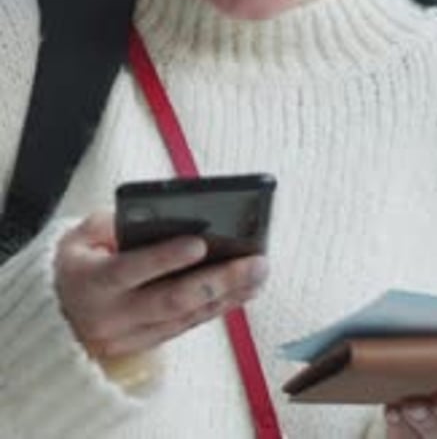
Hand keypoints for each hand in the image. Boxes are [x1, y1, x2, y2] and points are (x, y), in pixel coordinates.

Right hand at [55, 212, 267, 356]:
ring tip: (260, 272)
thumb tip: (158, 215)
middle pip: (172, 300)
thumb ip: (111, 223)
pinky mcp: (147, 344)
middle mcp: (113, 315)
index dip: (165, 257)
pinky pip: (187, 327)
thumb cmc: (75, 263)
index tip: (199, 242)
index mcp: (92, 282)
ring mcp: (131, 335)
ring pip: (186, 317)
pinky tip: (243, 290)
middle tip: (255, 261)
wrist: (55, 317)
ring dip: (228, 295)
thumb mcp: (78, 236)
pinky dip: (217, 307)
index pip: (131, 269)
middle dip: (218, 279)